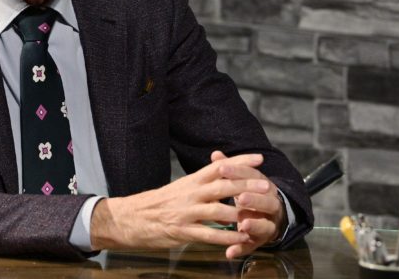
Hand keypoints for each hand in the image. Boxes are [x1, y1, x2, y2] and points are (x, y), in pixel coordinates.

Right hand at [90, 154, 271, 250]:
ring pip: (217, 210)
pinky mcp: (182, 231)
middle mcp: (190, 194)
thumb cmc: (159, 203)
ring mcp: (186, 212)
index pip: (218, 166)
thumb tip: (224, 180)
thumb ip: (202, 185)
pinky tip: (240, 240)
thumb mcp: (181, 188)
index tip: (258, 158)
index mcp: (191, 181)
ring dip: (239, 213)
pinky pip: (208, 234)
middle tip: (266, 185)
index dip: (239, 161)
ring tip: (258, 215)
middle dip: (245, 185)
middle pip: (222, 186)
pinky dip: (226, 237)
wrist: (131, 218)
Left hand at [211, 151, 285, 258]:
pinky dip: (243, 248)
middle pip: (266, 200)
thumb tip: (215, 154)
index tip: (221, 168)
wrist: (270, 216)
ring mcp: (269, 223)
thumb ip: (229, 169)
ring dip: (255, 224)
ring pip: (266, 224)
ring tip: (243, 224)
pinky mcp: (262, 240)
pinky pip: (254, 245)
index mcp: (264, 185)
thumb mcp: (240, 181)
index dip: (238, 172)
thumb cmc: (250, 195)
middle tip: (240, 198)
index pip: (253, 175)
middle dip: (254, 199)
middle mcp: (271, 203)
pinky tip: (230, 252)